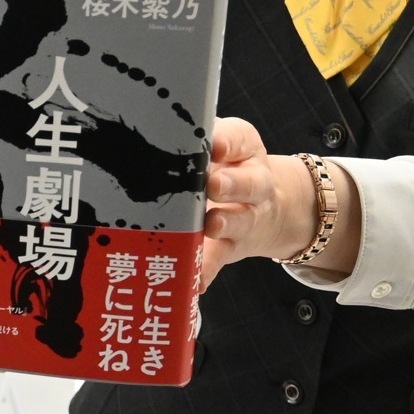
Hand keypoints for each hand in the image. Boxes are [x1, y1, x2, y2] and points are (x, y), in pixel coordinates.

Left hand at [201, 117, 320, 288]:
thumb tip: (148, 134)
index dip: (228, 142)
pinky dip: (208, 270)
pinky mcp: (231, 247)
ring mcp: (245, 217)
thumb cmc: (227, 167)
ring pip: (240, 221)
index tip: (214, 145)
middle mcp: (252, 183)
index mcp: (244, 150)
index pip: (240, 139)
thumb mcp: (220, 146)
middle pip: (249, 183)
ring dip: (225, 224)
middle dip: (232, 184)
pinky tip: (195, 279)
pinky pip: (220, 259)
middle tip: (213, 184)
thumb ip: (191, 141)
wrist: (265, 205)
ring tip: (211, 225)